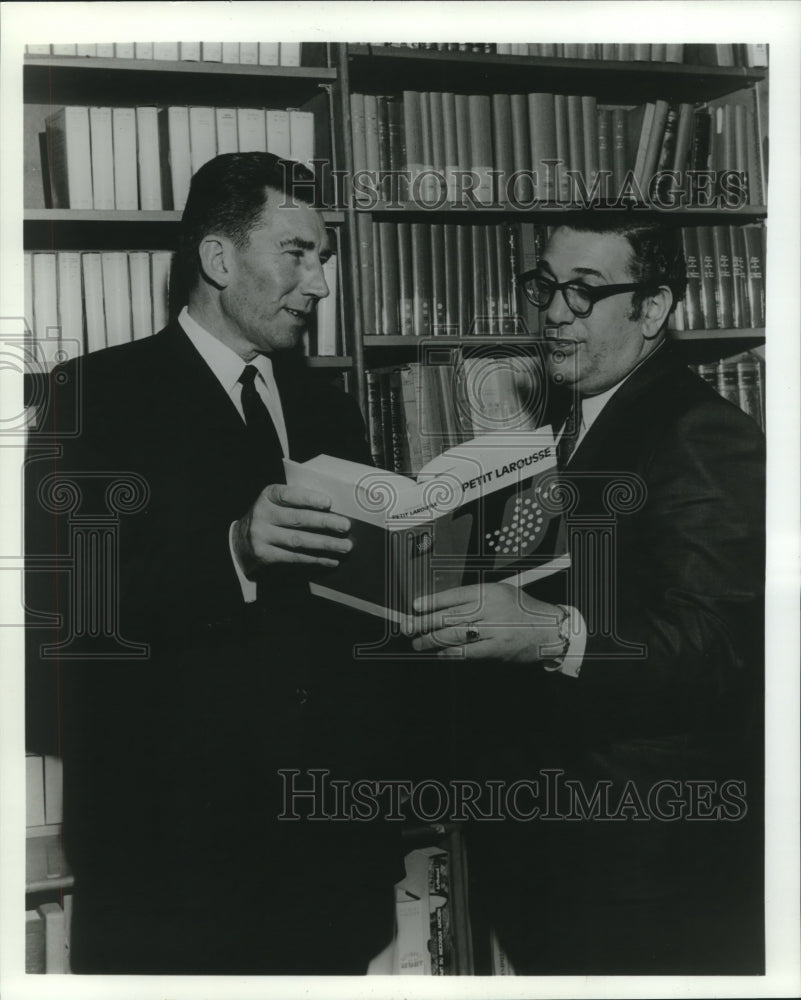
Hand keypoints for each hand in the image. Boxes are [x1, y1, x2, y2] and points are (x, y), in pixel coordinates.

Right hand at [233, 484, 351, 572]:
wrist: (240, 542)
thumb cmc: (269, 518)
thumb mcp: (275, 503)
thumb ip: (296, 502)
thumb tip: (333, 509)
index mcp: (267, 496)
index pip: (288, 495)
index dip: (308, 499)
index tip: (328, 502)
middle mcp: (262, 515)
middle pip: (297, 519)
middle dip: (324, 523)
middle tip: (345, 526)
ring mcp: (262, 536)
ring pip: (298, 541)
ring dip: (325, 544)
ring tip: (345, 546)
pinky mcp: (265, 555)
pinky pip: (295, 557)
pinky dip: (316, 559)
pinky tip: (331, 559)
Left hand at [411, 583, 564, 661]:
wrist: (550, 630)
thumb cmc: (524, 610)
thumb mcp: (502, 593)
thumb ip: (476, 598)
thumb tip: (443, 607)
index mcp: (491, 592)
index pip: (455, 596)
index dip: (432, 601)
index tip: (416, 606)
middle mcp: (491, 610)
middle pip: (450, 616)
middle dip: (425, 623)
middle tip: (409, 627)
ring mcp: (495, 631)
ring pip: (456, 635)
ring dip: (433, 640)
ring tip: (419, 642)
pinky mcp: (498, 650)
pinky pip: (468, 653)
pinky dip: (450, 654)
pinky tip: (439, 654)